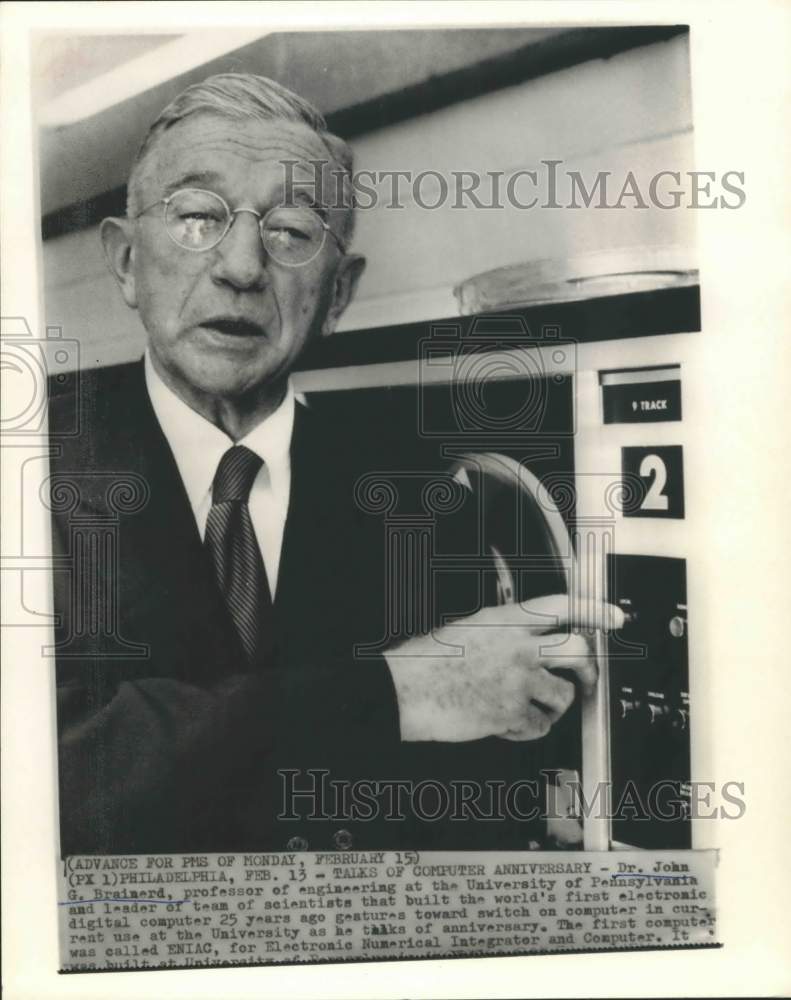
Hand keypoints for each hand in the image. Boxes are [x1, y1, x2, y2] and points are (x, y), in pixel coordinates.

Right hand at [385, 594, 623, 742]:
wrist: (405, 690)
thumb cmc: (430, 662)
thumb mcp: (471, 628)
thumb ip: (507, 630)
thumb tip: (536, 639)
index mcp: (506, 620)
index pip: (563, 606)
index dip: (595, 610)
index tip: (615, 617)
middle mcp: (517, 646)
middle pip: (578, 651)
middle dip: (589, 668)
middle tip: (585, 678)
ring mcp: (516, 680)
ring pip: (564, 694)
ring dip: (554, 705)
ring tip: (532, 706)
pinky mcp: (510, 713)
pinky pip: (540, 726)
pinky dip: (528, 729)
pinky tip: (509, 723)